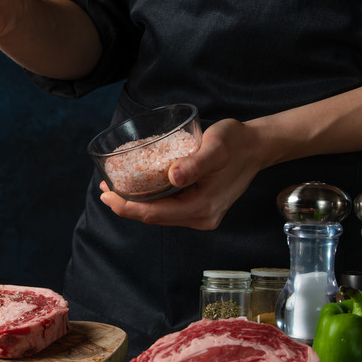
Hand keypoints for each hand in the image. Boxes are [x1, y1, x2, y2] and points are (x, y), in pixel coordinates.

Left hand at [98, 119, 263, 229]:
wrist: (256, 147)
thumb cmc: (236, 143)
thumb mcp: (216, 147)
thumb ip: (195, 163)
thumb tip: (174, 176)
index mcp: (203, 207)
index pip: (155, 214)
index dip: (127, 207)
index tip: (107, 194)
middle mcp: (202, 217)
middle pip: (154, 218)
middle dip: (126, 206)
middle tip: (104, 189)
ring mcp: (201, 214)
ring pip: (159, 215)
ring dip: (136, 203)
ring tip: (114, 188)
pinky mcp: (200, 207)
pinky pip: (168, 208)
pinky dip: (150, 199)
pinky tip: (137, 188)